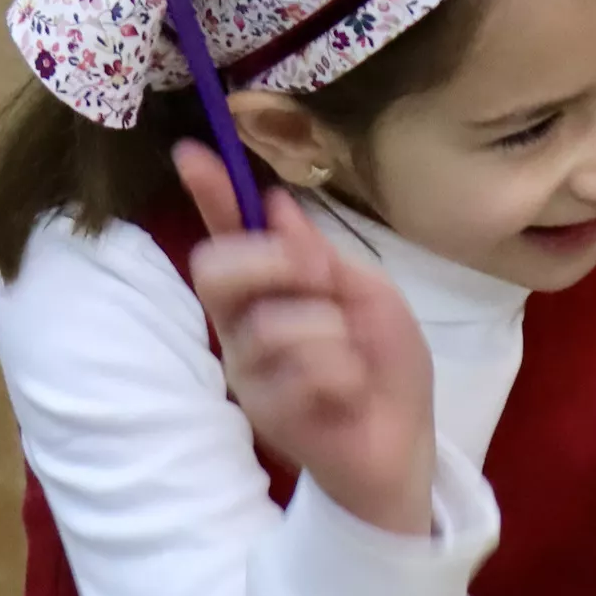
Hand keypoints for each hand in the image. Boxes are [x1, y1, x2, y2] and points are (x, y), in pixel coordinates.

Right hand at [173, 142, 437, 537]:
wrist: (404, 444)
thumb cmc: (386, 367)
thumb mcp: (368, 295)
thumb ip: (320, 256)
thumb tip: (275, 204)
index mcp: (269, 289)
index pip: (227, 235)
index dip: (210, 194)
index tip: (191, 152)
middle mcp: (243, 324)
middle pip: (216, 268)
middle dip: (275, 261)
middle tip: (323, 280)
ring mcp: (247, 369)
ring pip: (273, 322)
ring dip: (331, 334)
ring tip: (351, 361)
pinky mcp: (262, 410)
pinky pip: (302, 369)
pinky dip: (343, 374)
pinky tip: (349, 394)